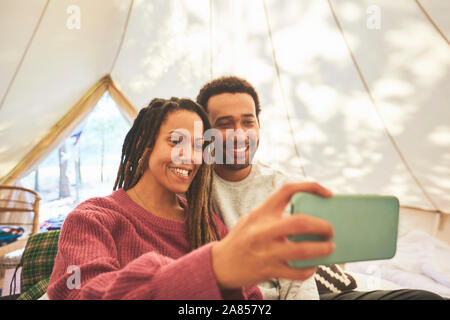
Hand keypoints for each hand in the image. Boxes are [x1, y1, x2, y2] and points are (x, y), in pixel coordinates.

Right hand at [211, 182, 334, 288]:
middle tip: (331, 229)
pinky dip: (310, 269)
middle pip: (299, 222)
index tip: (327, 193)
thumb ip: (275, 215)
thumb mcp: (253, 219)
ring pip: (302, 250)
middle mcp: (262, 230)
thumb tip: (311, 217)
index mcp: (261, 212)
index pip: (287, 190)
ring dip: (322, 249)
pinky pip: (297, 272)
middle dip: (322, 225)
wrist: (220, 264)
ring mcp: (265, 252)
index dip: (311, 187)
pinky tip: (312, 265)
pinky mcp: (269, 271)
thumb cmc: (242, 238)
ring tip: (330, 247)